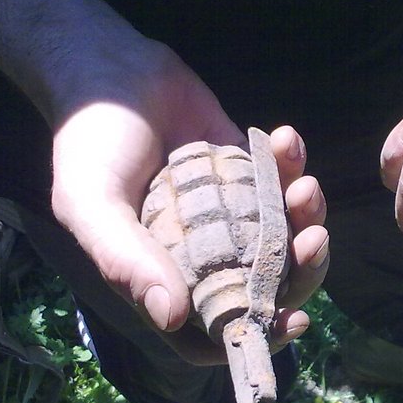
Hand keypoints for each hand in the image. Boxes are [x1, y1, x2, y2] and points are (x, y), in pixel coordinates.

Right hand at [47, 40, 327, 364]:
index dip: (256, 333)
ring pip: (285, 235)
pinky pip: (283, 180)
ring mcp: (229, 211)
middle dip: (300, 270)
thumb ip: (126, 261)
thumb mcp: (91, 204)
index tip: (293, 318)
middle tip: (314, 239)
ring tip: (304, 185)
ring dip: (306, 216)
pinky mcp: (246, 169)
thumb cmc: (89, 143)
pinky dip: (293, 164)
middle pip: (267, 285)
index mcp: (165, 276)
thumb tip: (172, 318)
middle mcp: (202, 252)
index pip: (217, 326)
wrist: (106, 69)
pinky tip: (284, 137)